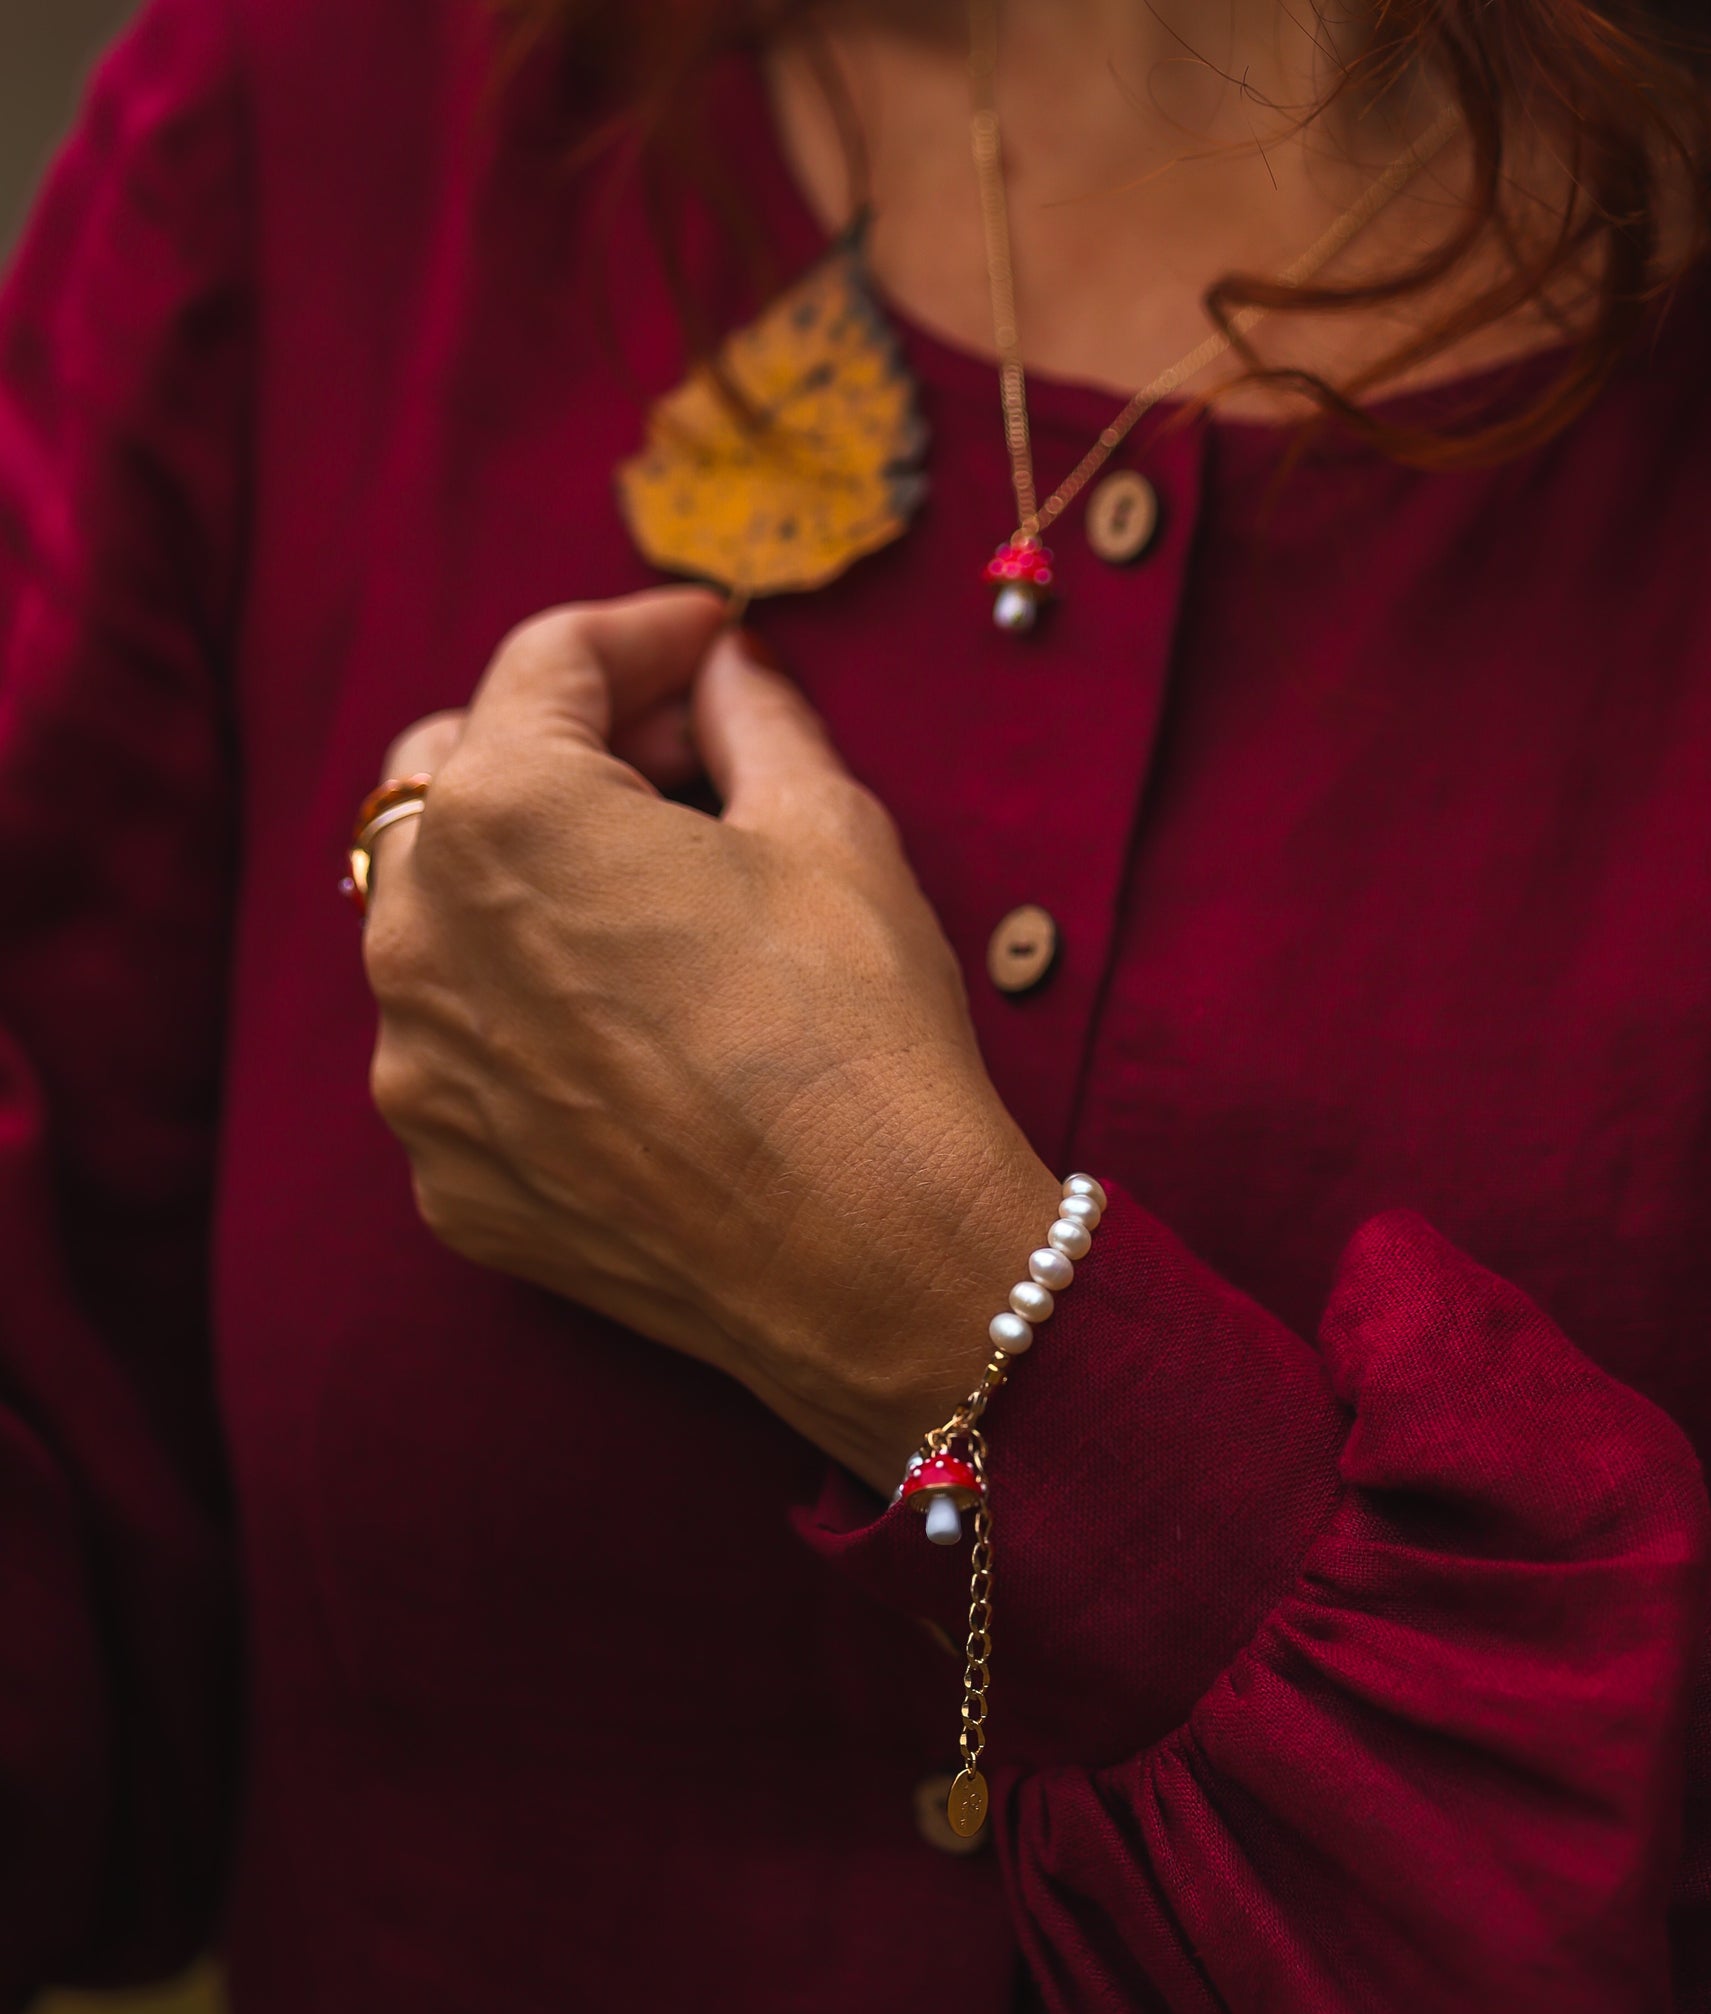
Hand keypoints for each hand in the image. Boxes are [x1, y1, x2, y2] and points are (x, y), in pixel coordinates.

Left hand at [360, 588, 1062, 1492]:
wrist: (869, 1261)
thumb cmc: (856, 1031)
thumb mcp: (830, 831)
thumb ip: (754, 717)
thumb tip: (725, 670)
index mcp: (506, 813)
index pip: (547, 663)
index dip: (644, 632)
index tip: (712, 640)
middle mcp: (420, 932)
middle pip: (454, 773)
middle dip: (562, 740)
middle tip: (684, 761)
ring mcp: (419, 1068)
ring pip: (439, 916)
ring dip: (530, 875)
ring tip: (658, 898)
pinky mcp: (449, 1172)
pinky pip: (463, 1047)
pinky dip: (528, 1007)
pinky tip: (637, 1029)